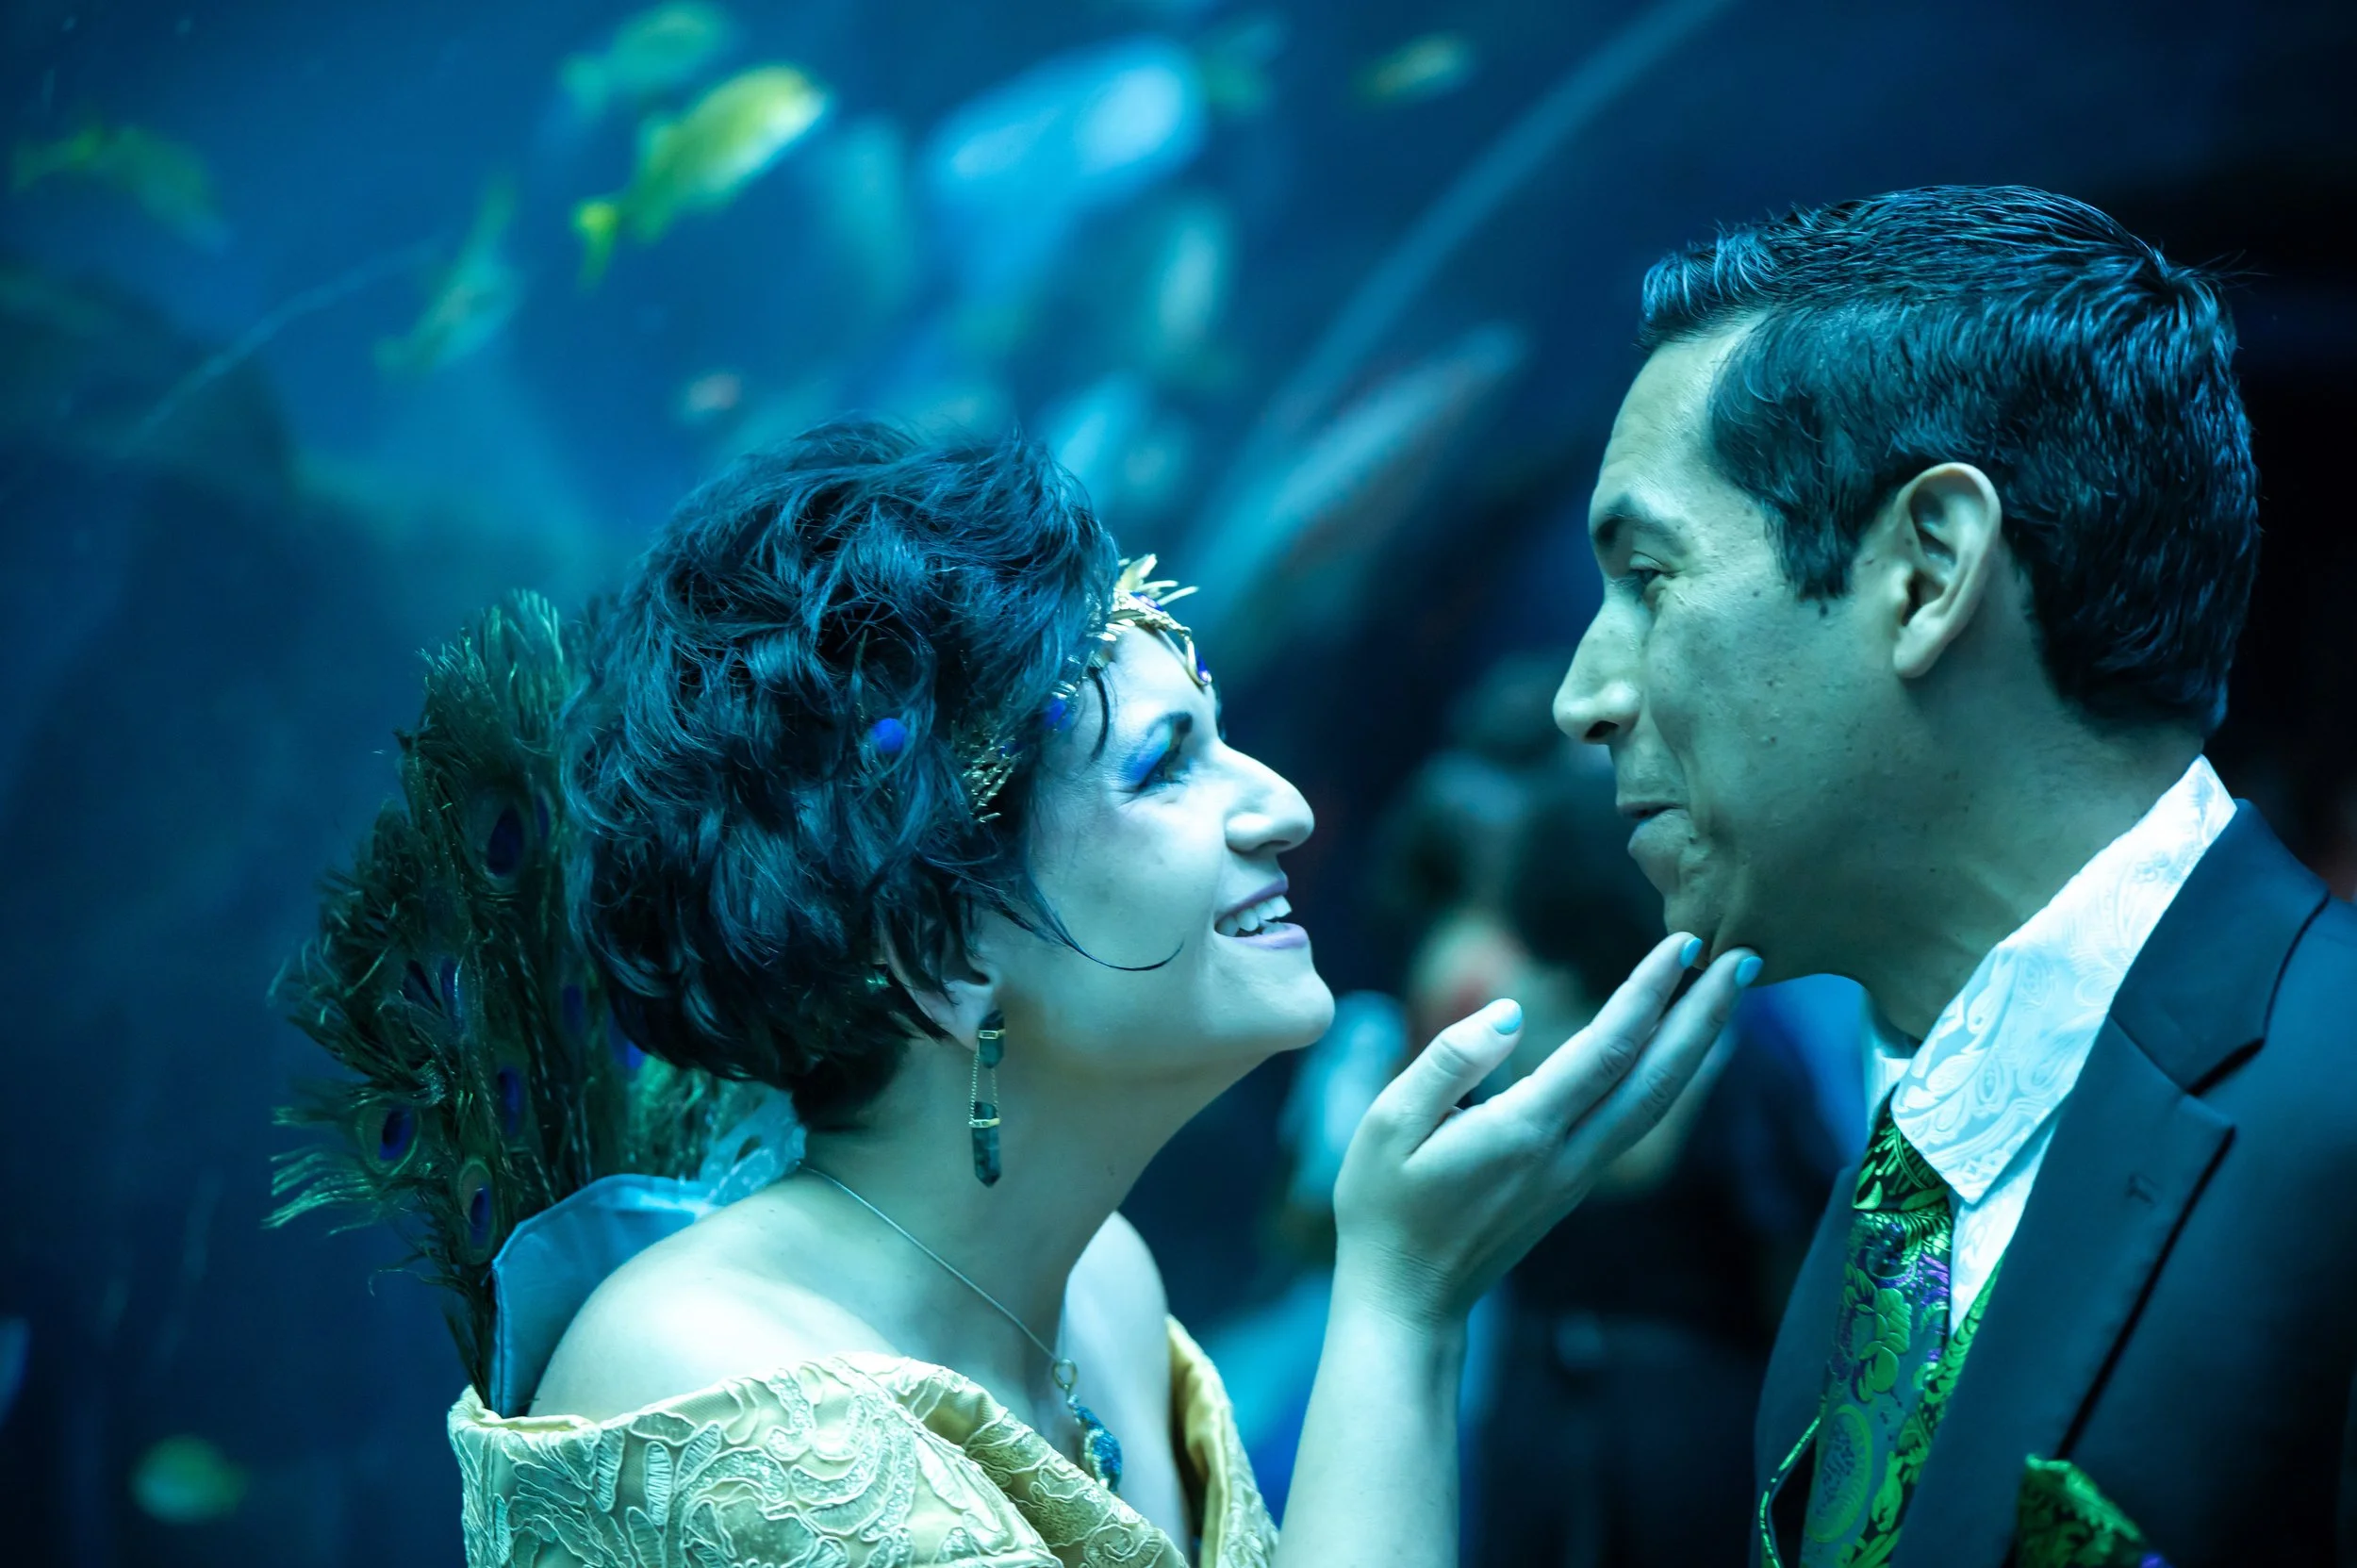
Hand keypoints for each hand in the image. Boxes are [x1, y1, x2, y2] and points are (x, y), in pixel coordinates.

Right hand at [1330, 933, 1755, 1329]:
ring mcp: (1577, 1175)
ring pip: (1655, 1103)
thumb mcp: (1388, 1123)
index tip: (1681, 944)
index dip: (1648, 993)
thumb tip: (1512, 1012)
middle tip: (1747, 957)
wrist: (1407, 1298)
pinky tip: (1679, 1052)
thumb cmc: (1384, 1207)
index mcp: (1523, 1132)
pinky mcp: (1573, 1185)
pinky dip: (1669, 1077)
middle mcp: (1566, 1155)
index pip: (1606, 1050)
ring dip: (1697, 1045)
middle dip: (1704, 1014)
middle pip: (1656, 1078)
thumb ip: (1449, 1060)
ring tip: (1727, 993)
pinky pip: (1636, 1121)